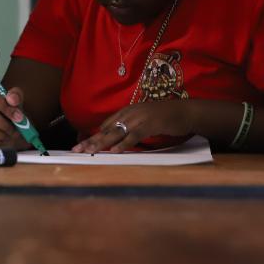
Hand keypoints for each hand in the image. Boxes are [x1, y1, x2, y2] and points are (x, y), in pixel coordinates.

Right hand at [0, 87, 28, 148]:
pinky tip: (3, 141)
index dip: (5, 107)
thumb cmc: (5, 112)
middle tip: (16, 130)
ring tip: (10, 136)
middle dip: (4, 124)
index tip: (19, 117)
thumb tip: (13, 100)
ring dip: (1, 134)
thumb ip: (15, 96)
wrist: (0, 127)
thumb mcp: (12, 101)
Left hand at [74, 100, 193, 153]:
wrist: (186, 111)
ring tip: (89, 152)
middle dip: (91, 140)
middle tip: (77, 149)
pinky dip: (124, 144)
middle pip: (107, 130)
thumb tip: (118, 139)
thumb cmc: (166, 118)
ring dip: (101, 143)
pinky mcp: (150, 125)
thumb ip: (131, 127)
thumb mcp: (144, 120)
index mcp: (128, 111)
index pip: (106, 125)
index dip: (93, 136)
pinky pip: (134, 136)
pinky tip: (115, 151)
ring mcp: (140, 118)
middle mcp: (130, 113)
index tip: (82, 145)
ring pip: (116, 133)